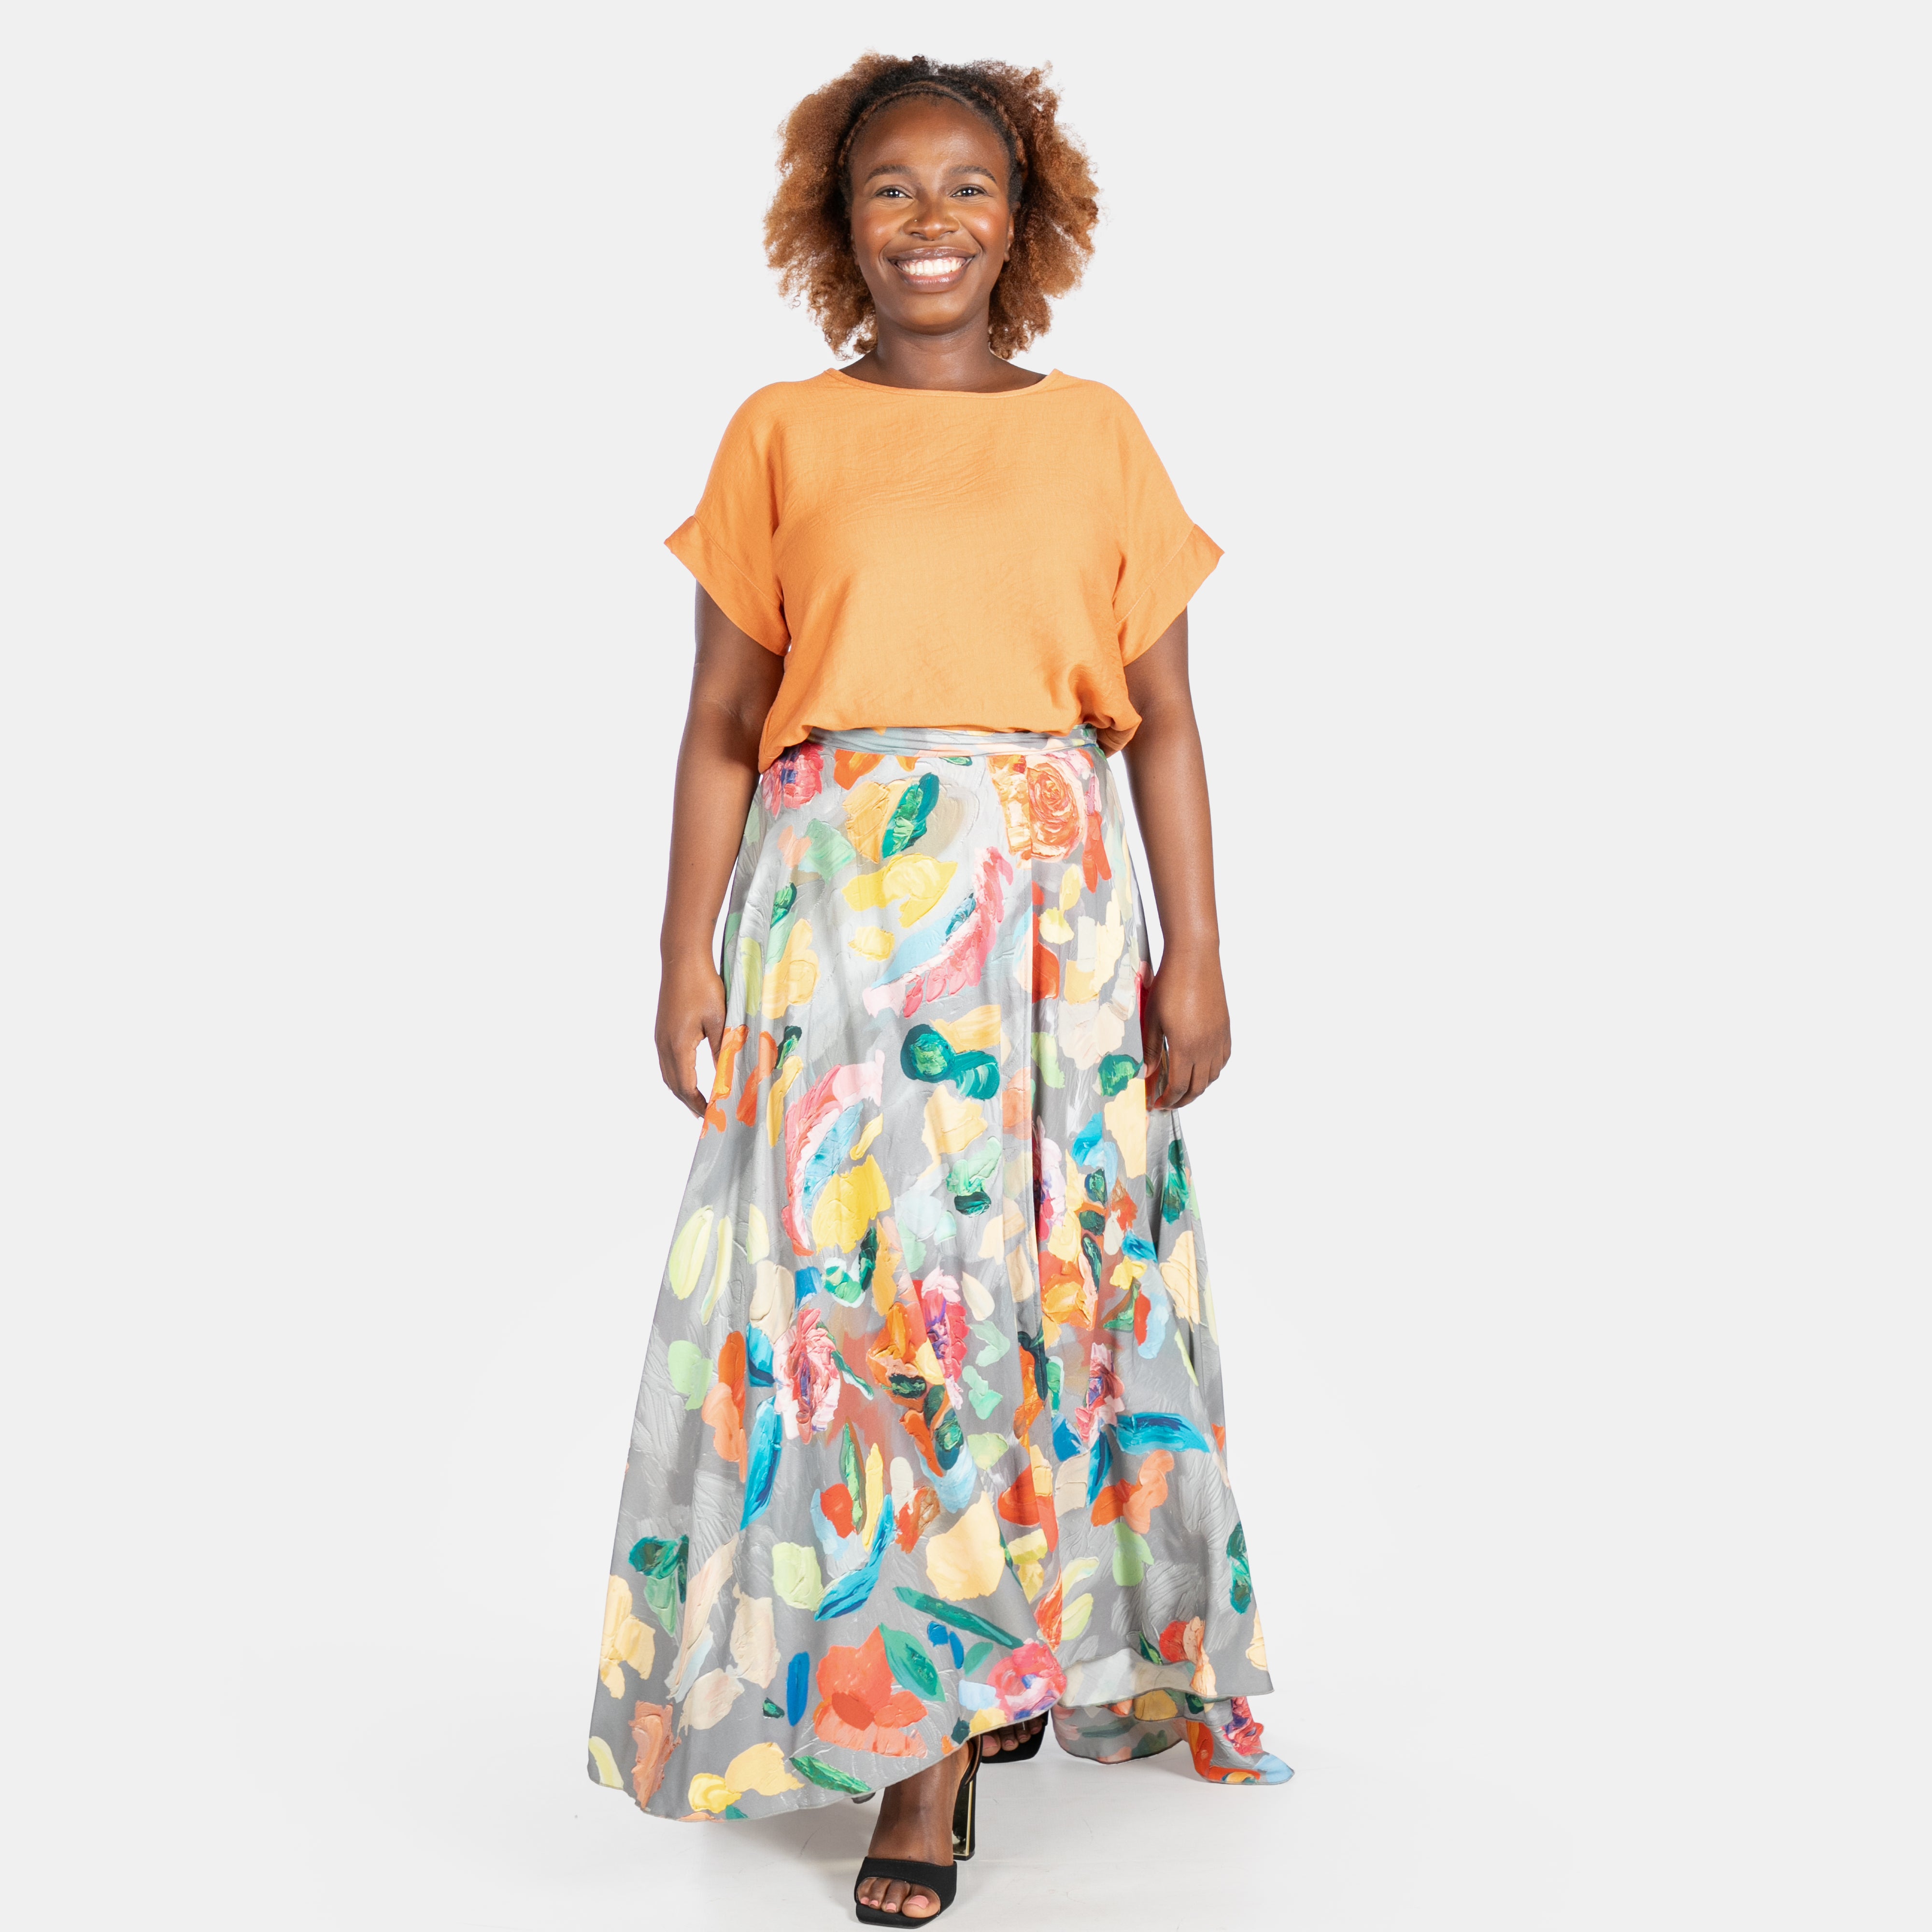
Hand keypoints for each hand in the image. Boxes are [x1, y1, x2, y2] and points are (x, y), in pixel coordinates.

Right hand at [656, 949, 726, 1118]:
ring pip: (668, 1074)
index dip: (699, 1105)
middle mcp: (664, 1045)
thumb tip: (728, 1075)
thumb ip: (722, 1049)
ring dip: (682, 1090)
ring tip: (698, 1102)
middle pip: (674, 1084)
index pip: (687, 1087)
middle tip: (706, 1116)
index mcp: (678, 1046)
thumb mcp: (719, 1020)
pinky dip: (677, 1075)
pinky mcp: (662, 1029)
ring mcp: (660, 1037)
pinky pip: (667, 1061)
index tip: (712, 1117)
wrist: (682, 959)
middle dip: (689, 1102)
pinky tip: (688, 1075)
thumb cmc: (703, 986)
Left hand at [1141, 950, 1230, 1108]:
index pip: (1178, 1087)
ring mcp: (1218, 1039)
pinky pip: (1223, 1060)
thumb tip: (1147, 1073)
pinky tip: (1202, 1068)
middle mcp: (1206, 1048)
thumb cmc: (1171, 985)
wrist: (1195, 960)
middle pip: (1197, 1087)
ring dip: (1198, 1087)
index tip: (1157, 1103)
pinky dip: (1213, 1071)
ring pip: (1212, 1076)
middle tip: (1168, 1102)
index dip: (1167, 1100)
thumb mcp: (1152, 1019)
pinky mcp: (1225, 1029)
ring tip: (1183, 1087)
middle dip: (1182, 1100)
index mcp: (1185, 1048)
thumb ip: (1150, 1050)